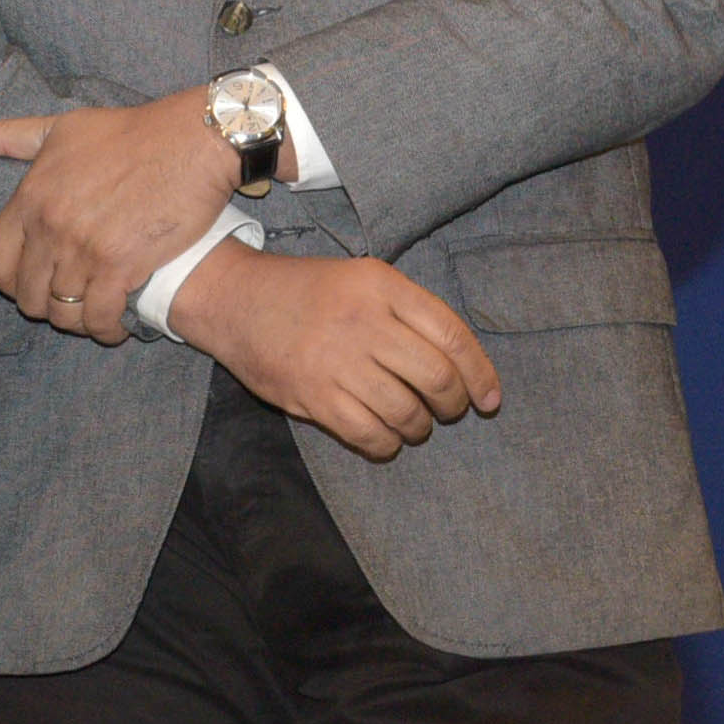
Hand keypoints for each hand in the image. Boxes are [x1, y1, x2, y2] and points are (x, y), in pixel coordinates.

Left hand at [0, 91, 239, 341]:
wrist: (194, 140)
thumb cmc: (131, 131)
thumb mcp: (64, 127)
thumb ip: (13, 137)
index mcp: (31, 198)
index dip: (8, 282)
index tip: (27, 284)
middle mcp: (49, 227)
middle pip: (26, 295)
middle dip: (43, 305)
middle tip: (66, 302)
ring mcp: (83, 250)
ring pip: (61, 312)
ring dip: (75, 322)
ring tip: (90, 317)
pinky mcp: (121, 266)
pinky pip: (98, 317)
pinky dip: (105, 329)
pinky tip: (115, 327)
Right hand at [176, 242, 501, 457]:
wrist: (233, 301)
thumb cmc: (306, 292)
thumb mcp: (363, 279)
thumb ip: (409, 311)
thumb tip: (460, 365)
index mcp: (383, 287)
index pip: (453, 336)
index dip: (480, 373)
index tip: (489, 398)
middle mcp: (363, 322)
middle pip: (436, 377)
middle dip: (452, 405)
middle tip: (447, 411)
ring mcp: (335, 361)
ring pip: (405, 411)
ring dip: (418, 427)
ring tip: (413, 425)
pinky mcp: (311, 395)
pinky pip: (367, 433)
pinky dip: (386, 444)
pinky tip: (385, 440)